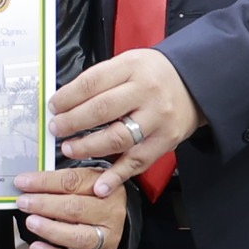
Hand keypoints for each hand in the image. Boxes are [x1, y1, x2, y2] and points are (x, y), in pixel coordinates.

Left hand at [15, 162, 128, 248]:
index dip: (45, 182)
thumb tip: (28, 182)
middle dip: (45, 205)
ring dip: (50, 230)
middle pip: (76, 208)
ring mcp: (107, 238)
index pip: (73, 181)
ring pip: (78, 237)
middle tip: (24, 202)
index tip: (24, 182)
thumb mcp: (84, 182)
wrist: (111, 222)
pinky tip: (37, 247)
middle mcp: (111, 213)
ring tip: (31, 222)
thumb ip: (60, 181)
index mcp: (108, 187)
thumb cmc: (95, 199)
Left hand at [50, 48, 202, 183]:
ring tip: (69, 149)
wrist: (194, 85)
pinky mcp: (165, 142)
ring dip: (88, 147)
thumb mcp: (128, 63)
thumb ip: (100, 80)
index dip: (68, 97)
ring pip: (118, 138)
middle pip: (102, 110)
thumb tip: (65, 102)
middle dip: (72, 122)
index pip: (92, 82)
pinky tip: (100, 186)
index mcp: (132, 67)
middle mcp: (146, 92)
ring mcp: (157, 119)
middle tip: (57, 128)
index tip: (54, 107)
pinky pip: (137, 161)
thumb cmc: (154, 75)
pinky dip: (117, 176)